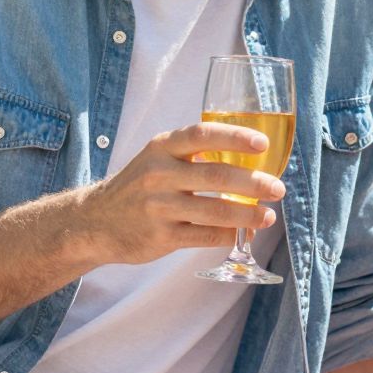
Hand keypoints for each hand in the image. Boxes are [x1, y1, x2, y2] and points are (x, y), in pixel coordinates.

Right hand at [79, 123, 284, 265]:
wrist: (96, 221)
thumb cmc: (139, 185)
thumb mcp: (158, 157)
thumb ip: (194, 151)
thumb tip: (249, 154)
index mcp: (163, 147)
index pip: (203, 135)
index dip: (236, 137)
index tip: (263, 144)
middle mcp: (160, 174)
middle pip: (217, 176)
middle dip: (254, 183)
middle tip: (277, 188)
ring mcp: (159, 207)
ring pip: (215, 210)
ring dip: (248, 214)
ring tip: (268, 216)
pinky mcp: (161, 237)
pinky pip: (205, 236)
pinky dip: (228, 234)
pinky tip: (241, 232)